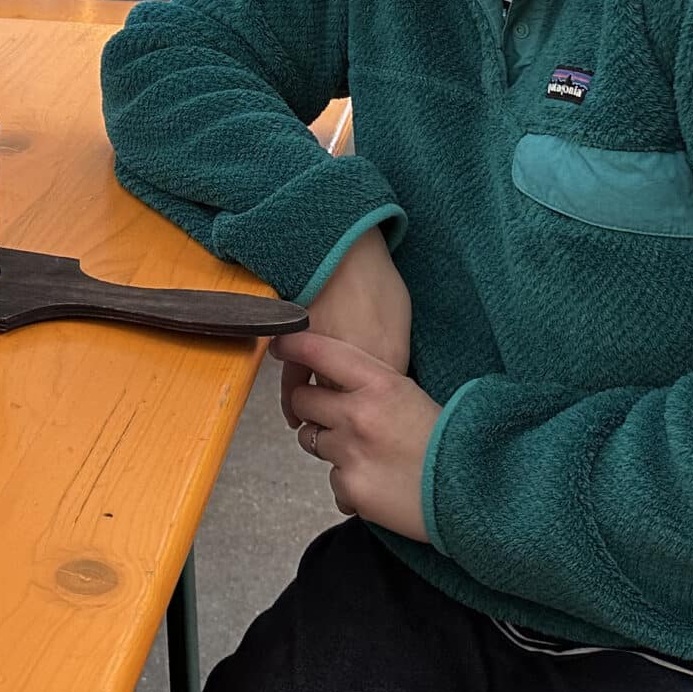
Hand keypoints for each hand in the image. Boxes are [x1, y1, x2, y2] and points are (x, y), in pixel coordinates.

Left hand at [279, 332, 442, 539]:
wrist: (474, 492)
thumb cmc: (446, 440)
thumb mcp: (410, 394)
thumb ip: (370, 384)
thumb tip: (330, 377)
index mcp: (379, 383)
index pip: (319, 351)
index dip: (293, 344)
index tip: (280, 343)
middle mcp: (358, 414)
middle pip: (302, 399)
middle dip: (312, 406)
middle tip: (335, 415)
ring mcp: (351, 452)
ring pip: (312, 440)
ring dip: (330, 445)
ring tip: (368, 452)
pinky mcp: (351, 488)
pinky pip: (332, 479)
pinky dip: (350, 482)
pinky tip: (379, 480)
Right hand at [282, 228, 409, 433]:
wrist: (342, 249)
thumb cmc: (375, 281)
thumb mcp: (400, 321)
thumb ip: (394, 356)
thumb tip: (387, 379)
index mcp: (386, 360)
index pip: (382, 405)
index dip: (379, 423)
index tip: (379, 436)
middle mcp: (355, 364)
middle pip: (351, 409)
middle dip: (349, 428)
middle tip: (351, 442)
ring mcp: (326, 355)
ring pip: (321, 400)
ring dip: (317, 420)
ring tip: (316, 433)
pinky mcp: (301, 344)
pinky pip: (295, 379)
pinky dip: (292, 398)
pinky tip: (294, 413)